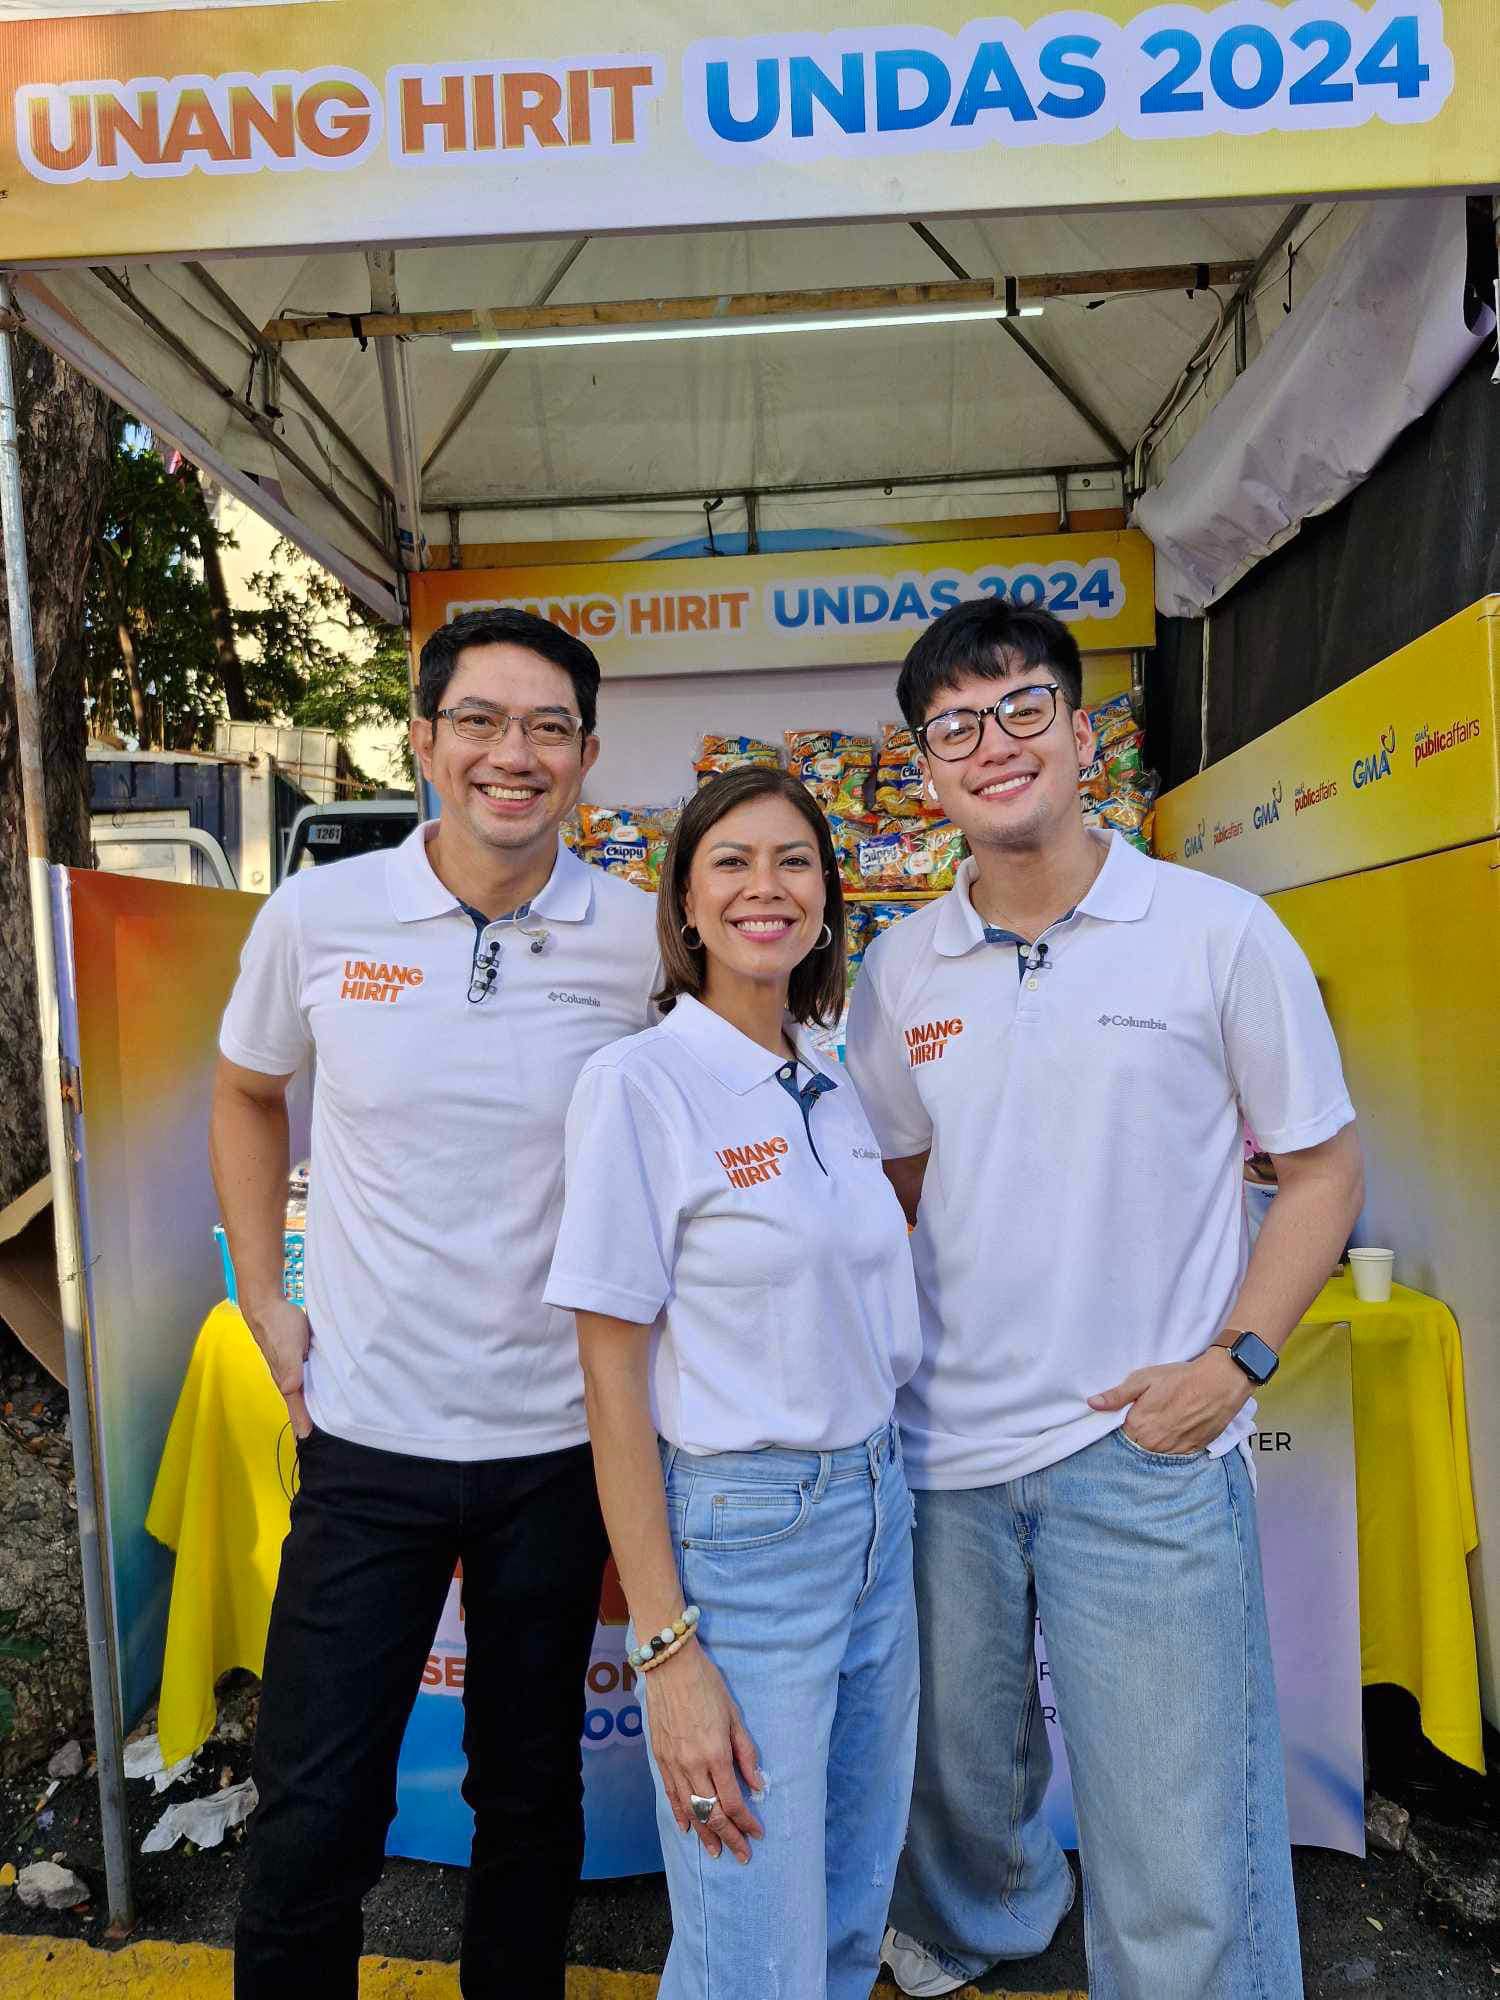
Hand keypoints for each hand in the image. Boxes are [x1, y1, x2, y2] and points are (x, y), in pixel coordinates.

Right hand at [245, 1295, 312, 1438]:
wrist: (267, 1305)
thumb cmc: (277, 1326)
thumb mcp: (287, 1346)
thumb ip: (290, 1367)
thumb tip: (289, 1389)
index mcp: (286, 1380)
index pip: (297, 1407)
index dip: (303, 1424)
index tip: (309, 1442)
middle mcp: (289, 1377)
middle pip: (300, 1403)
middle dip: (308, 1420)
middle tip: (320, 1439)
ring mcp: (293, 1367)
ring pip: (305, 1391)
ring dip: (312, 1404)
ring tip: (323, 1419)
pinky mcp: (299, 1356)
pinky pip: (309, 1376)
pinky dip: (316, 1386)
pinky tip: (325, 1388)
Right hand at [641, 1640, 763, 1862]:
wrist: (670, 1667)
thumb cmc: (708, 1686)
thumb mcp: (735, 1717)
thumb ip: (746, 1754)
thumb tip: (758, 1785)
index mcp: (716, 1755)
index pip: (733, 1801)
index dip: (746, 1822)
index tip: (757, 1834)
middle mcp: (693, 1765)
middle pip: (713, 1812)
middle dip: (729, 1836)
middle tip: (741, 1855)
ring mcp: (674, 1764)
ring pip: (690, 1809)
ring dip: (705, 1834)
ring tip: (716, 1851)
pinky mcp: (660, 1758)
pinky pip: (670, 1794)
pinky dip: (679, 1813)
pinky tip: (687, 1828)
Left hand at [1087, 1349, 1248, 1454]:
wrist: (1218, 1383)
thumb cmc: (1179, 1378)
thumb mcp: (1143, 1379)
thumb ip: (1117, 1395)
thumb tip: (1093, 1404)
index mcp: (1138, 1425)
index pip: (1119, 1437)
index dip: (1123, 1428)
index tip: (1128, 1419)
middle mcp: (1154, 1443)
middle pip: (1137, 1447)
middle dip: (1138, 1437)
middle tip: (1148, 1420)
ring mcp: (1173, 1450)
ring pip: (1155, 1453)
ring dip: (1155, 1443)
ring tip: (1163, 1424)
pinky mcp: (1191, 1451)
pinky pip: (1175, 1456)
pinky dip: (1172, 1447)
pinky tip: (1176, 1431)